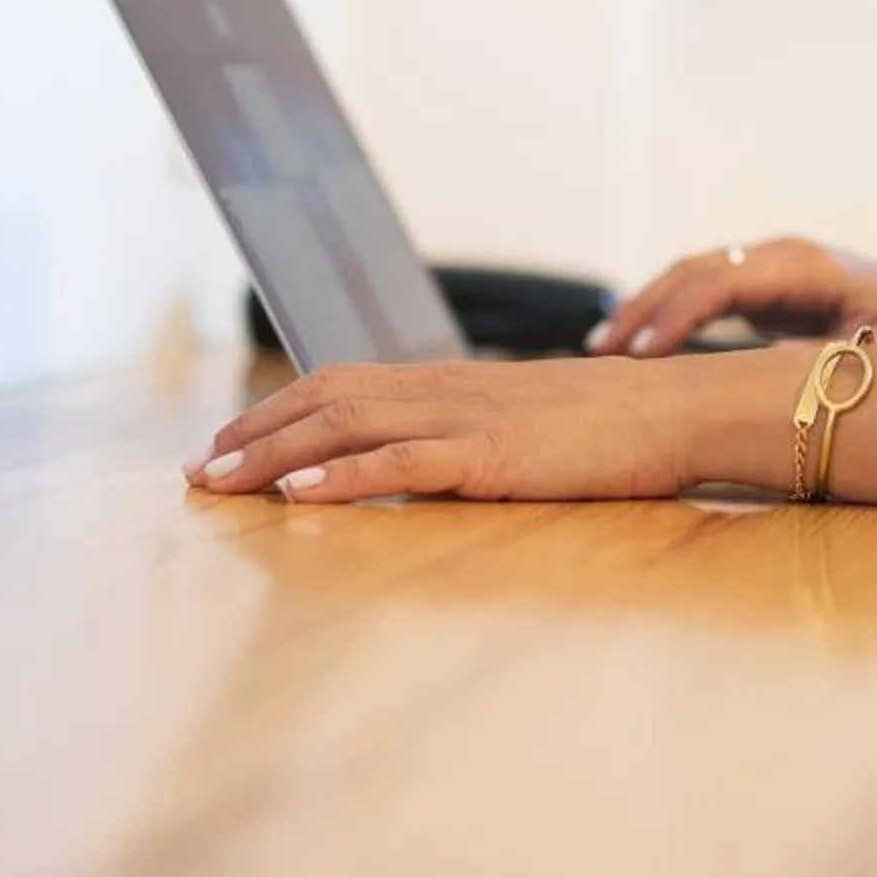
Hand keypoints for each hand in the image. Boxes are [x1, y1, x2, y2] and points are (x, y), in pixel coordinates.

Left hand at [182, 354, 738, 504]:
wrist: (678, 409)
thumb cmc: (612, 429)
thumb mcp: (524, 428)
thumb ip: (468, 441)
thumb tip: (422, 472)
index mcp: (451, 384)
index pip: (341, 387)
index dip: (276, 413)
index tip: (228, 445)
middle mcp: (446, 390)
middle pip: (326, 399)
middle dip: (254, 434)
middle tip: (198, 471)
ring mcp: (467, 419)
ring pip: (349, 425)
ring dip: (275, 453)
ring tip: (222, 481)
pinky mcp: (494, 455)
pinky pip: (407, 461)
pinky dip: (349, 473)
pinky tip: (303, 491)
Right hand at [591, 236, 876, 357]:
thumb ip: (823, 364)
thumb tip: (758, 380)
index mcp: (809, 266)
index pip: (723, 284)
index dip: (679, 316)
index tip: (644, 356)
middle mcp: (784, 256)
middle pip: (695, 270)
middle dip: (644, 308)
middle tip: (600, 352)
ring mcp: (773, 267)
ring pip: (693, 277)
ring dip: (647, 308)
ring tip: (602, 348)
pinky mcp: (768, 287)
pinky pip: (706, 294)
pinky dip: (669, 315)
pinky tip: (637, 347)